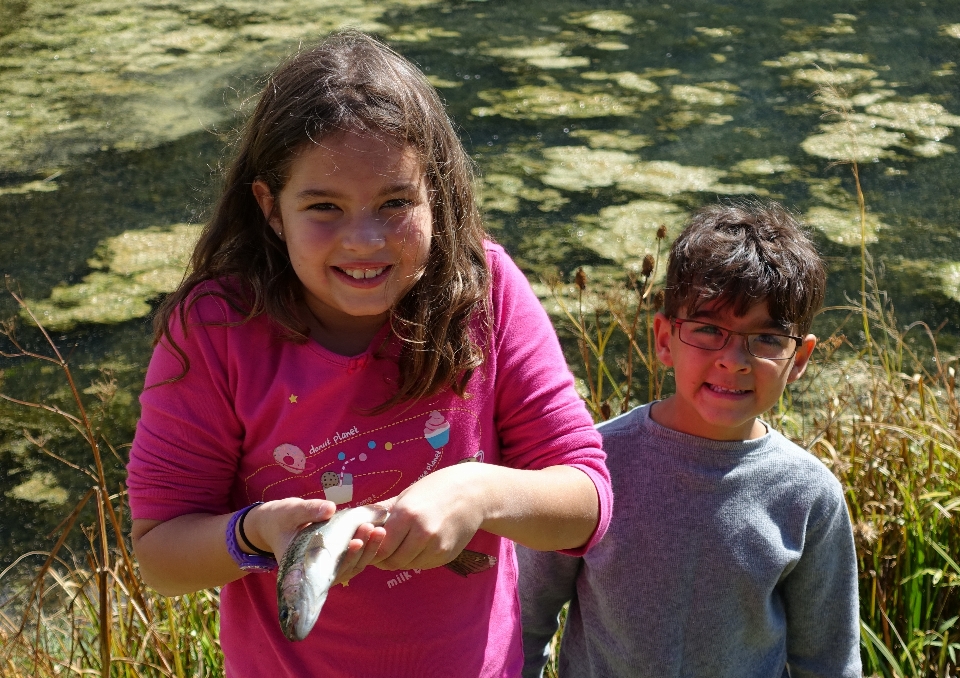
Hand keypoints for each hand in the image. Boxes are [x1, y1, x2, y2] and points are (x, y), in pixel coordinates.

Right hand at [242, 498, 386, 583]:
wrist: (274, 524)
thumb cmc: (280, 519)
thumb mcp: (290, 512)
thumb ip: (309, 510)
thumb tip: (330, 508)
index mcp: (303, 568)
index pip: (330, 570)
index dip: (346, 559)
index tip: (357, 542)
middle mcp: (318, 573)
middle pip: (347, 568)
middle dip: (363, 550)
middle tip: (374, 529)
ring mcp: (328, 568)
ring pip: (354, 565)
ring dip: (369, 549)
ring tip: (379, 529)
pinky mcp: (335, 559)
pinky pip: (354, 557)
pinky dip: (366, 546)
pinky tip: (376, 530)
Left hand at [370, 464, 487, 571]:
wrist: (474, 492)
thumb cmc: (436, 488)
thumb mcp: (407, 494)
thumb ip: (383, 511)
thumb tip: (357, 520)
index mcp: (407, 515)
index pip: (381, 547)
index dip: (373, 549)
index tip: (371, 544)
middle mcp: (422, 533)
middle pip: (393, 561)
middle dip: (385, 558)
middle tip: (383, 549)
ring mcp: (437, 546)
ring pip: (408, 565)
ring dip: (401, 559)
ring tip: (402, 544)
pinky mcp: (447, 554)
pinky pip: (423, 564)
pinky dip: (417, 558)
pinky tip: (419, 544)